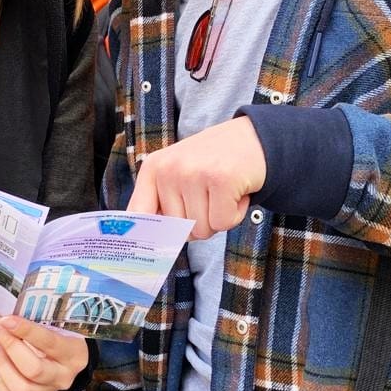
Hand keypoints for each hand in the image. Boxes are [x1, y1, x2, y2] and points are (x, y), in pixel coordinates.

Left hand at [0, 315, 87, 390]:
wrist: (71, 361)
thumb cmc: (63, 338)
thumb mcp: (58, 326)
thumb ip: (38, 323)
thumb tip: (10, 317)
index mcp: (73, 354)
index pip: (48, 343)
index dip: (25, 330)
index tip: (7, 319)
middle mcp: (62, 377)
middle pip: (33, 369)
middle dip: (10, 346)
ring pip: (21, 388)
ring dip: (2, 363)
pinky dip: (1, 379)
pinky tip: (3, 362)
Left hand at [128, 115, 265, 238]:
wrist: (253, 137)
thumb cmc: (214, 164)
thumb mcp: (179, 175)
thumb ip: (163, 205)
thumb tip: (155, 244)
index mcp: (153, 169)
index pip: (136, 215)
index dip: (144, 238)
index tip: (148, 254)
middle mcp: (169, 168)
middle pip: (178, 231)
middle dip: (199, 224)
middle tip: (210, 198)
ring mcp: (194, 172)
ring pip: (202, 230)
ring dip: (220, 218)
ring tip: (223, 191)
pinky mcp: (221, 179)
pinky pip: (223, 223)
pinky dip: (236, 214)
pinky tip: (237, 191)